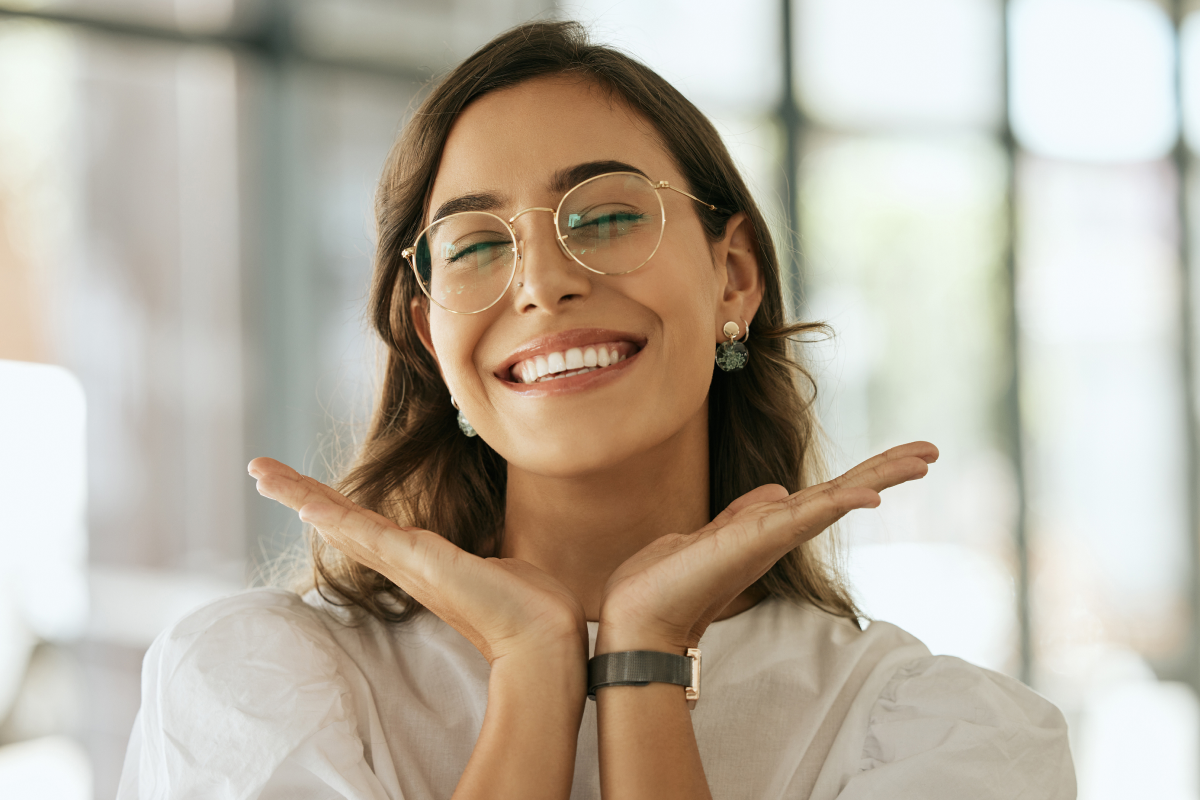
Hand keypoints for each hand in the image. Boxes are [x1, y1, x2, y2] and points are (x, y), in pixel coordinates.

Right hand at [248, 458, 587, 665]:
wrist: (543, 635)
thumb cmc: (526, 605)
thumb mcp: (497, 566)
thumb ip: (483, 558)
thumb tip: (495, 556)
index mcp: (418, 561)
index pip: (362, 525)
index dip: (328, 504)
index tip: (299, 487)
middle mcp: (403, 563)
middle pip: (337, 520)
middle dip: (296, 492)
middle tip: (257, 470)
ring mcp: (407, 563)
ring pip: (342, 523)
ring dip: (300, 495)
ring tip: (262, 473)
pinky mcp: (420, 563)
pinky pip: (368, 534)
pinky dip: (335, 517)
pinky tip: (305, 504)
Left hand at [596, 441, 938, 652]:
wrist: (639, 614)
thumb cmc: (669, 580)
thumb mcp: (713, 533)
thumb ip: (746, 512)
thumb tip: (776, 490)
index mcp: (771, 526)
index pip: (829, 493)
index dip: (866, 474)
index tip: (905, 456)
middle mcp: (780, 532)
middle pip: (844, 493)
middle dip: (888, 470)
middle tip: (932, 451)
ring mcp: (772, 537)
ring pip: (836, 499)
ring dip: (880, 477)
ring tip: (922, 458)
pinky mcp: (757, 541)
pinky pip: (807, 517)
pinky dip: (840, 504)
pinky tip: (871, 495)